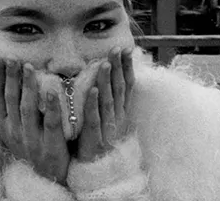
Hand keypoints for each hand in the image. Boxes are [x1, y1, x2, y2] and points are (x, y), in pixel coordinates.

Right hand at [0, 59, 69, 183]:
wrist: (46, 180)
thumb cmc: (33, 148)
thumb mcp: (16, 131)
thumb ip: (13, 109)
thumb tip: (11, 80)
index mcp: (5, 126)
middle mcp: (14, 131)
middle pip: (10, 99)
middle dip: (10, 76)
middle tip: (12, 58)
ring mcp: (31, 139)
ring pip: (27, 108)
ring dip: (28, 86)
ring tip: (29, 67)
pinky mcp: (50, 147)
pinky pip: (50, 123)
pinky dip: (51, 106)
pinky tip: (53, 91)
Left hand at [76, 47, 135, 161]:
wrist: (100, 171)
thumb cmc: (101, 140)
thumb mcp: (110, 118)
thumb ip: (110, 99)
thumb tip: (109, 76)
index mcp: (122, 111)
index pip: (126, 85)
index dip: (127, 67)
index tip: (126, 49)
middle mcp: (118, 117)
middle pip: (119, 88)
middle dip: (119, 67)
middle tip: (117, 48)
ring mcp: (108, 127)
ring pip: (108, 100)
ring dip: (107, 81)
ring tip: (105, 63)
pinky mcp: (95, 137)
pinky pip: (95, 117)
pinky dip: (94, 103)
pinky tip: (92, 90)